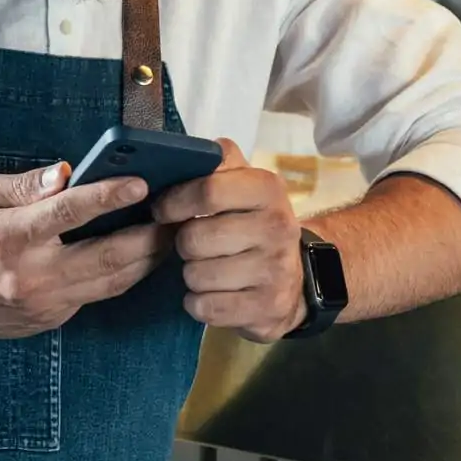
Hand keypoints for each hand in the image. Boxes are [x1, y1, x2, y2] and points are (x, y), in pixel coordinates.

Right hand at [0, 162, 164, 341]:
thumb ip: (22, 184)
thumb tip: (66, 173)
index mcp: (9, 236)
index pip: (69, 213)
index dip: (108, 197)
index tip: (140, 182)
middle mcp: (31, 274)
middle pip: (107, 256)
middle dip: (149, 236)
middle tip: (177, 217)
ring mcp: (44, 303)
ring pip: (112, 282)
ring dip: (146, 260)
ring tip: (169, 238)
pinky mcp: (50, 319)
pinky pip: (96, 295)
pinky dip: (120, 276)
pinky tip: (137, 258)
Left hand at [152, 139, 306, 341]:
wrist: (298, 277)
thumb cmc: (253, 223)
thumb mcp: (242, 183)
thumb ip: (213, 163)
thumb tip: (176, 150)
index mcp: (268, 189)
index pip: (208, 190)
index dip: (174, 201)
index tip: (162, 210)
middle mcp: (278, 228)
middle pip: (195, 238)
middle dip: (183, 243)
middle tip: (194, 244)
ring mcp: (276, 272)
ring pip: (196, 275)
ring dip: (191, 274)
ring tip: (207, 268)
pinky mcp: (268, 310)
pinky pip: (205, 307)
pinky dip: (199, 303)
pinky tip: (214, 293)